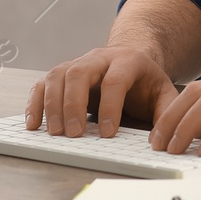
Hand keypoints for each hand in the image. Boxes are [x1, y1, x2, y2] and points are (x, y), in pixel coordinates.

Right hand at [25, 45, 178, 137]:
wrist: (131, 60)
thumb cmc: (145, 83)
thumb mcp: (164, 94)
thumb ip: (167, 114)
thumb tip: (160, 142)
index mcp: (128, 60)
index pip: (115, 80)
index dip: (111, 106)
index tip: (108, 134)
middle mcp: (99, 58)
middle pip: (80, 73)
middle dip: (74, 104)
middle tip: (74, 134)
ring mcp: (78, 63)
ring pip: (58, 75)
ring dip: (53, 104)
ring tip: (55, 133)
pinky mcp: (62, 74)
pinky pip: (43, 83)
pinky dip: (35, 102)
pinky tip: (33, 124)